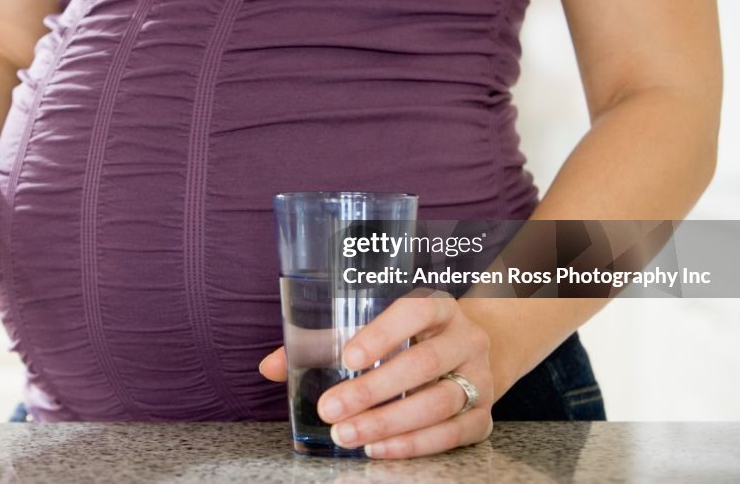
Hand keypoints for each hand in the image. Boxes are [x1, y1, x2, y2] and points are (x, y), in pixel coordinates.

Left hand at [259, 293, 493, 458]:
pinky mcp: (484, 414)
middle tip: (331, 409)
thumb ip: (322, 343)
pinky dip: (414, 444)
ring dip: (388, 423)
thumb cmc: (408, 339)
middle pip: (422, 364)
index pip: (414, 311)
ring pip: (438, 403)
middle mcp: (464, 338)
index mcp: (437, 306)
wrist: (471, 354)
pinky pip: (454, 433)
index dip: (382, 333)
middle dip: (372, 391)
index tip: (349, 357)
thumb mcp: (373, 328)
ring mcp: (480, 377)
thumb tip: (269, 367)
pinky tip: (379, 449)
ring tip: (347, 435)